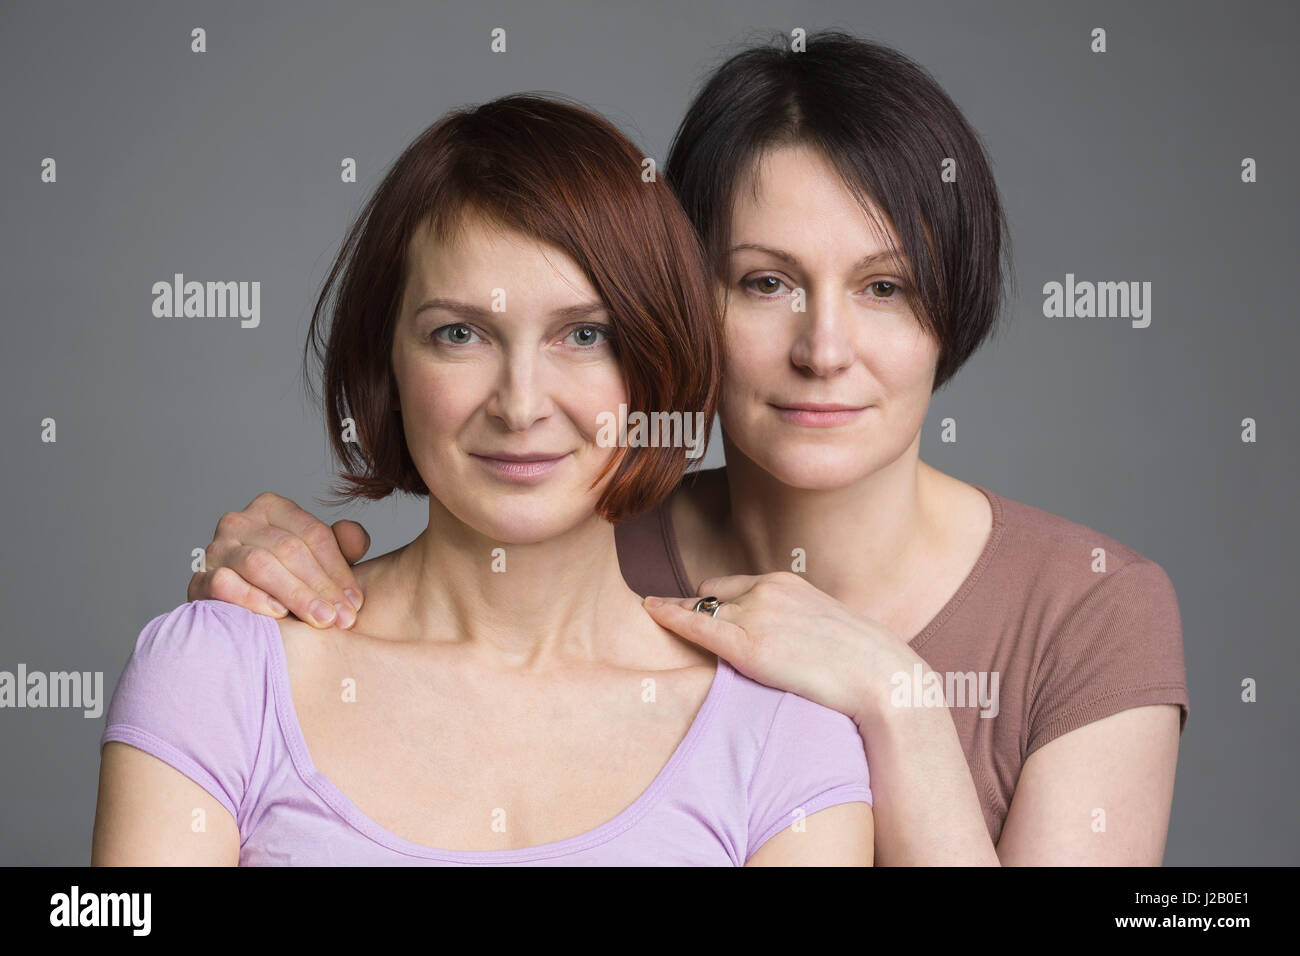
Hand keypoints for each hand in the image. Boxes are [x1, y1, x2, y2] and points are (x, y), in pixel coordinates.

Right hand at [186, 492, 370, 627]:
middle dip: (322, 586)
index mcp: (272, 508)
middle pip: (289, 549)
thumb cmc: (288, 581)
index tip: (356, 601)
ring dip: (296, 595)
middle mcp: (240, 521)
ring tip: (321, 619)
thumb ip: (342, 546)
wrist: (237, 611)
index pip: (313, 534)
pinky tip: (278, 614)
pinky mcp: (199, 579)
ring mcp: (216, 549)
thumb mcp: (318, 561)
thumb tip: (357, 537)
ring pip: (260, 565)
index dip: (338, 569)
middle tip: (344, 617)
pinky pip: (225, 584)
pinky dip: (253, 599)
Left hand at [642, 571, 916, 724]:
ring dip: (680, 613)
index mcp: (787, 582)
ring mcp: (756, 615)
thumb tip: (784, 639)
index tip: (698, 605)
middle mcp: (767, 590)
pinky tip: (651, 611)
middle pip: (713, 592)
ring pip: (702, 608)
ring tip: (654, 615)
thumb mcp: (824, 626)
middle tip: (671, 616)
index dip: (715, 599)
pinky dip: (670, 616)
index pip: (735, 583)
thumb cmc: (862, 662)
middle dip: (696, 606)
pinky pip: (697, 626)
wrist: (881, 676)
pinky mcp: (748, 646)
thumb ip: (796, 623)